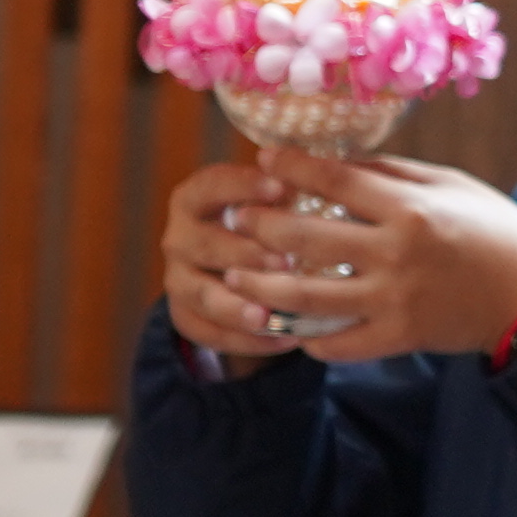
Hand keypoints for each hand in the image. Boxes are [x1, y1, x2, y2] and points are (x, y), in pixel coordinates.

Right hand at [157, 165, 314, 362]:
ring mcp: (178, 280)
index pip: (212, 185)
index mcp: (195, 198)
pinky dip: (247, 341)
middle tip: (286, 262)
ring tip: (270, 316)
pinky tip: (284, 340)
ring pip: (204, 296)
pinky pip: (212, 334)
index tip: (283, 186)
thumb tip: (337, 175)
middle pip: (205, 245)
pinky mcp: (185, 316)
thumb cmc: (263, 223)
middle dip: (246, 254)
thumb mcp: (269, 201)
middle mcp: (179, 238)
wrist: (230, 267)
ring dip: (237, 307)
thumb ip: (291, 190)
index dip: (243, 186)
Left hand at [173, 154, 516, 361]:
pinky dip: (307, 336)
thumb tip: (338, 162)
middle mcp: (396, 252)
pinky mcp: (398, 337)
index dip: (292, 167)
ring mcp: (394, 299)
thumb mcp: (452, 185)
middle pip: (304, 236)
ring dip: (261, 287)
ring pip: (305, 296)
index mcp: (411, 208)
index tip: (263, 160)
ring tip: (235, 277)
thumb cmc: (494, 230)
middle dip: (259, 225)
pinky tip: (287, 326)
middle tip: (235, 217)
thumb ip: (394, 174)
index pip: (335, 179)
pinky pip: (337, 342)